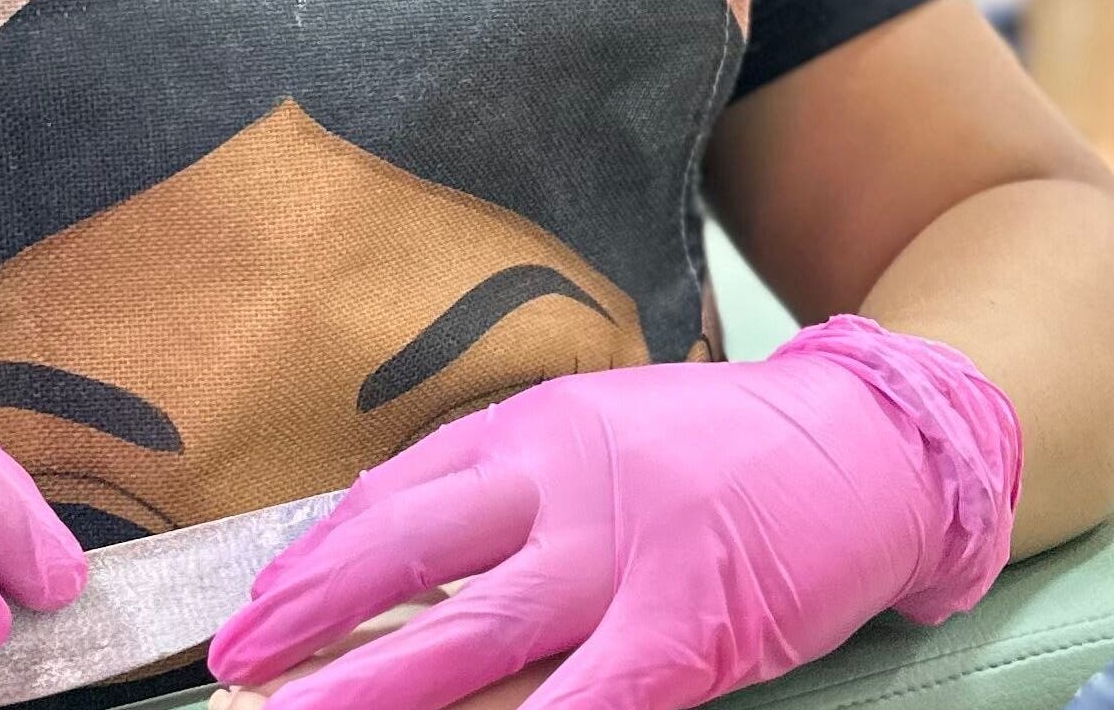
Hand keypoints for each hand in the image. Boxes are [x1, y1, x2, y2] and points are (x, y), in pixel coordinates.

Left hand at [206, 316, 1020, 709]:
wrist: (877, 442)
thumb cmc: (729, 451)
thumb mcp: (603, 430)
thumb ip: (506, 483)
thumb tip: (381, 539)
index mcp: (539, 430)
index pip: (396, 498)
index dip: (315, 566)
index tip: (253, 623)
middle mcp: (568, 485)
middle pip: (409, 557)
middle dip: (311, 624)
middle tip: (235, 675)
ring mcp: (628, 558)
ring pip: (472, 638)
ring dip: (376, 692)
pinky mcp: (688, 631)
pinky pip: (584, 701)